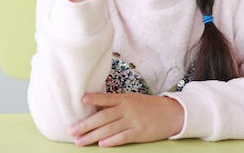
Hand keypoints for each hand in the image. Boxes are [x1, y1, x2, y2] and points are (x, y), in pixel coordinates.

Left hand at [69, 93, 184, 146]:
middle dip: (86, 125)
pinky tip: (102, 144)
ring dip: (93, 136)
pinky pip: (123, 137)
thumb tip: (97, 107)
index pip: (107, 98)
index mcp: (126, 98)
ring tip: (80, 141)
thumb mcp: (134, 100)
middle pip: (103, 117)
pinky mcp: (140, 133)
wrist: (172, 113)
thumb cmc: (150, 106)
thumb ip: (117, 103)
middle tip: (71, 131)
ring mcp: (134, 121)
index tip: (81, 100)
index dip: (94, 98)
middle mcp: (128, 109)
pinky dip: (112, 141)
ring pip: (110, 129)